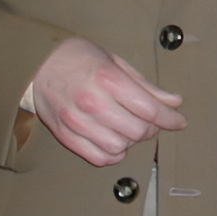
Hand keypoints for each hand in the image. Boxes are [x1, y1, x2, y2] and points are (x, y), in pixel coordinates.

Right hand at [29, 37, 185, 166]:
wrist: (37, 63)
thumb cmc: (80, 58)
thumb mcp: (116, 62)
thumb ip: (145, 85)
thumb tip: (174, 102)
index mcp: (108, 79)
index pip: (149, 109)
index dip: (170, 118)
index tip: (179, 121)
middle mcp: (92, 103)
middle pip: (137, 130)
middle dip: (152, 129)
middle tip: (152, 122)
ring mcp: (76, 121)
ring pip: (119, 147)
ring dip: (132, 141)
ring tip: (130, 129)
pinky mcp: (64, 135)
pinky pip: (97, 157)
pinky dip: (113, 155)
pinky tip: (116, 142)